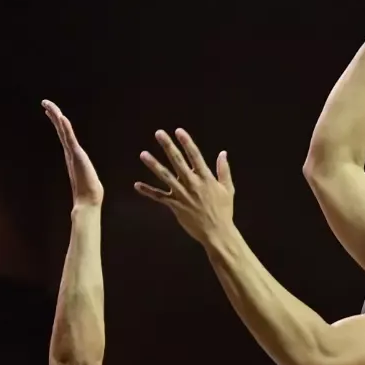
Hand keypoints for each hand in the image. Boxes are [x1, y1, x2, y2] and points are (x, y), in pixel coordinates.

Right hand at [42, 101, 103, 207]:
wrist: (88, 200)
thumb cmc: (88, 192)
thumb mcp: (86, 177)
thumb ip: (84, 174)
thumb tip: (86, 179)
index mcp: (72, 154)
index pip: (64, 134)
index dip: (57, 121)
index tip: (50, 112)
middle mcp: (70, 151)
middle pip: (60, 128)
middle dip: (53, 114)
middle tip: (44, 102)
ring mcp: (72, 153)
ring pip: (63, 130)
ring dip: (56, 116)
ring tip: (48, 104)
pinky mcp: (76, 155)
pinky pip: (70, 138)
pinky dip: (65, 127)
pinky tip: (61, 117)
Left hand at [135, 128, 233, 245]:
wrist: (217, 232)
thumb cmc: (224, 211)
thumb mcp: (228, 189)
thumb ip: (224, 170)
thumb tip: (223, 153)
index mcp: (206, 178)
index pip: (195, 156)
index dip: (186, 142)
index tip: (178, 131)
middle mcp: (192, 184)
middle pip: (177, 161)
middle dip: (168, 146)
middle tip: (159, 133)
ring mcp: (182, 195)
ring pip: (165, 176)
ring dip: (153, 164)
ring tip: (143, 154)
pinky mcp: (175, 206)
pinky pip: (159, 197)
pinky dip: (148, 191)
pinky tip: (137, 185)